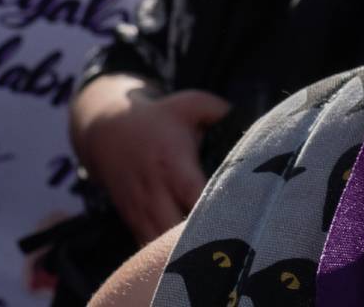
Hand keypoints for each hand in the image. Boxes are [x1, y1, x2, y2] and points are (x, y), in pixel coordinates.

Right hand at [73, 79, 230, 243]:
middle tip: (232, 247)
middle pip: (176, 232)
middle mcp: (156, 193)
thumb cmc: (159, 118)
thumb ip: (222, 112)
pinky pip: (149, 252)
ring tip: (214, 257)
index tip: (240, 219)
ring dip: (186, 254)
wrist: (107, 132)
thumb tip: (256, 124)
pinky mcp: (134, 223)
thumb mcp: (190, 104)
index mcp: (174, 164)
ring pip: (159, 249)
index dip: (215, 210)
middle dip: (202, 242)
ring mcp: (142, 212)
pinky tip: (192, 259)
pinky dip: (167, 259)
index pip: (194, 195)